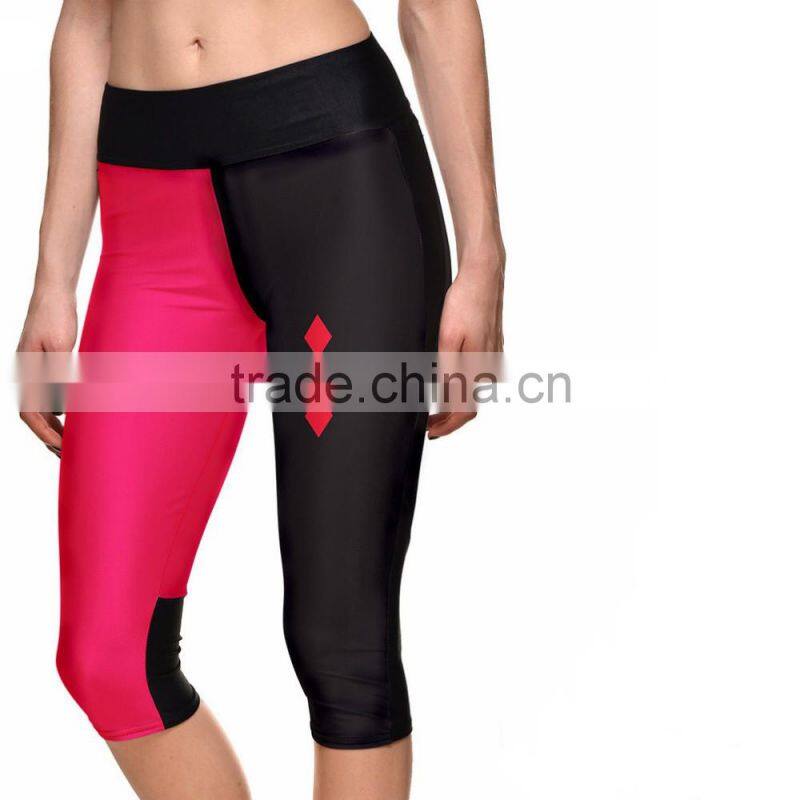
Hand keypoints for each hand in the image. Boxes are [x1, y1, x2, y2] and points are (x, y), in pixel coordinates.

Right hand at [17, 287, 77, 456]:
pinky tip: (73, 413)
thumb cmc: (57, 315)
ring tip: (70, 440)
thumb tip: (59, 407)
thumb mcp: (59, 348)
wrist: (55, 290)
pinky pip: (49, 391)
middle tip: (67, 453)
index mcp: (27, 372)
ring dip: (54, 424)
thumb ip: (58, 376)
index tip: (60, 448)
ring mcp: (35, 367)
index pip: (30, 413)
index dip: (45, 433)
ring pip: (41, 403)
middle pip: (34, 413)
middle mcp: (27, 372)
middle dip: (49, 435)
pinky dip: (59, 406)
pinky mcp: (45, 360)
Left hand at [428, 251, 504, 438]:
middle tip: (428, 422)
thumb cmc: (465, 302)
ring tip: (435, 406)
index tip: (431, 432)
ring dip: (456, 403)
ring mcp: (493, 357)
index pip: (465, 411)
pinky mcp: (492, 347)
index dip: (448, 426)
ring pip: (474, 391)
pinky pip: (477, 376)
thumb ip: (449, 373)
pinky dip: (462, 387)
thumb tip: (447, 402)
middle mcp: (489, 367)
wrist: (484, 275)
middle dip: (449, 418)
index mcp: (479, 368)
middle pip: (470, 405)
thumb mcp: (448, 339)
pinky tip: (450, 381)